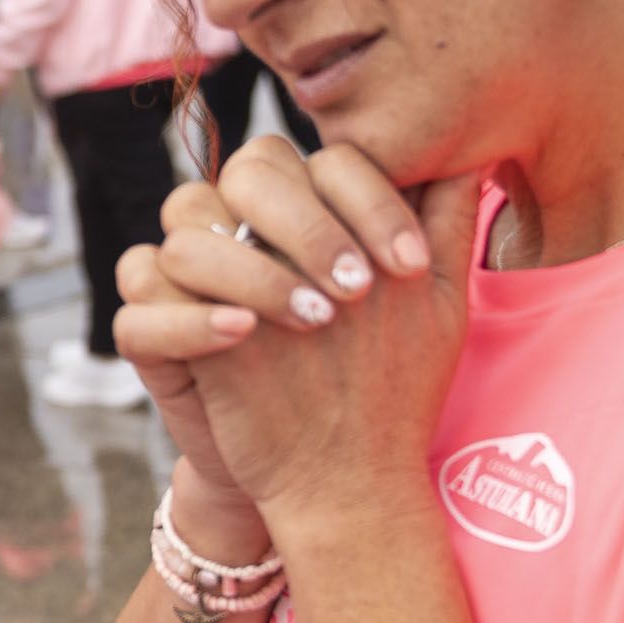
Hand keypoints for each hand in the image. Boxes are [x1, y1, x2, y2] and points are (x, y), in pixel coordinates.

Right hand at [111, 137, 468, 531]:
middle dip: (308, 224)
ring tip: (313, 319)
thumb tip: (484, 147)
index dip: (367, 200)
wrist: (327, 475)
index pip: (321, 160)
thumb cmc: (378, 377)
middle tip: (358, 289)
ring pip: (184, 225)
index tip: (410, 266)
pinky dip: (188, 315)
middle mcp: (240, 227)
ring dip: (252, 269)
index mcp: (303, 209)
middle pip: (247, 173)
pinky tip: (244, 335)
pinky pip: (139, 301)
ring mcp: (187, 276)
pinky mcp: (151, 332)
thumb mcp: (428, 304)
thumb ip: (443, 223)